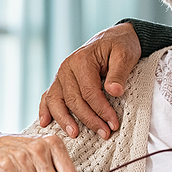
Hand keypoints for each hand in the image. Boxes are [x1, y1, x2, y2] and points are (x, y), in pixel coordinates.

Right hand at [38, 23, 140, 139]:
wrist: (115, 38)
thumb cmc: (121, 46)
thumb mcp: (125, 54)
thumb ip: (119, 72)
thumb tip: (114, 91)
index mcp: (81, 60)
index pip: (89, 92)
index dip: (101, 110)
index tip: (113, 124)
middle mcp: (67, 68)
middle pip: (73, 100)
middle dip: (89, 119)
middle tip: (104, 133)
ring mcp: (61, 75)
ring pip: (57, 101)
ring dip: (65, 120)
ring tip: (75, 134)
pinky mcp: (61, 81)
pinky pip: (49, 96)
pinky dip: (45, 110)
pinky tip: (45, 123)